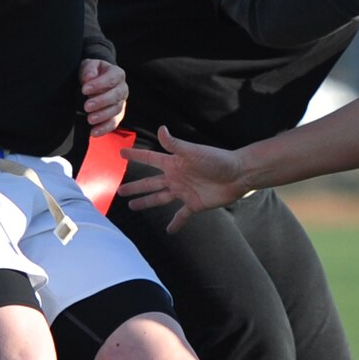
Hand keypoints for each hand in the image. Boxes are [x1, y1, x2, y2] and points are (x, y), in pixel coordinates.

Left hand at [80, 58, 127, 133]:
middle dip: (101, 102)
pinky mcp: (117, 115)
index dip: (99, 84)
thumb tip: (89, 78)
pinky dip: (104, 128)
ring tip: (90, 119)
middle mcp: (122, 89)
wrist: (96, 81)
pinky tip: (94, 132)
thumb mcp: (89, 65)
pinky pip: (114, 123)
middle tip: (86, 106)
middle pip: (116, 96)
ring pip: (116, 111)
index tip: (85, 89)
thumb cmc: (93, 72)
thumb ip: (89, 69)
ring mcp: (121, 103)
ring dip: (102, 116)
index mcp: (117, 74)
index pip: (111, 79)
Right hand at [118, 127, 249, 233]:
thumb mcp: (193, 152)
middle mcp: (176, 178)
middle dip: (135, 187)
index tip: (120, 153)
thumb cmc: (217, 160)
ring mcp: (184, 192)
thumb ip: (175, 144)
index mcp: (174, 163)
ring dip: (146, 202)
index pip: (150, 159)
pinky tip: (169, 231)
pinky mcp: (194, 204)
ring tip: (132, 206)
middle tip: (120, 191)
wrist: (238, 174)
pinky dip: (176, 223)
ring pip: (160, 198)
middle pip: (150, 183)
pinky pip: (182, 215)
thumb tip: (161, 128)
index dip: (135, 156)